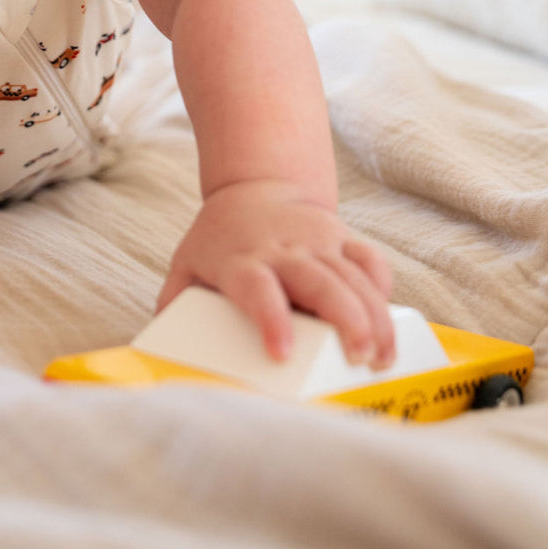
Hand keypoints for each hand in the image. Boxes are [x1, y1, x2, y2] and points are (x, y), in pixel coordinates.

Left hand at [157, 179, 393, 366]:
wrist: (253, 189)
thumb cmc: (218, 243)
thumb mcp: (187, 267)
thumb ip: (175, 306)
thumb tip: (160, 352)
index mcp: (240, 260)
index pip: (256, 288)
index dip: (270, 319)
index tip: (280, 352)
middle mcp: (282, 248)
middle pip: (320, 281)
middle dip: (345, 320)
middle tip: (358, 359)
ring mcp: (317, 239)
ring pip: (353, 276)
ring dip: (374, 317)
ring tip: (382, 358)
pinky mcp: (341, 236)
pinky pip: (370, 259)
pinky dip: (382, 288)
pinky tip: (388, 320)